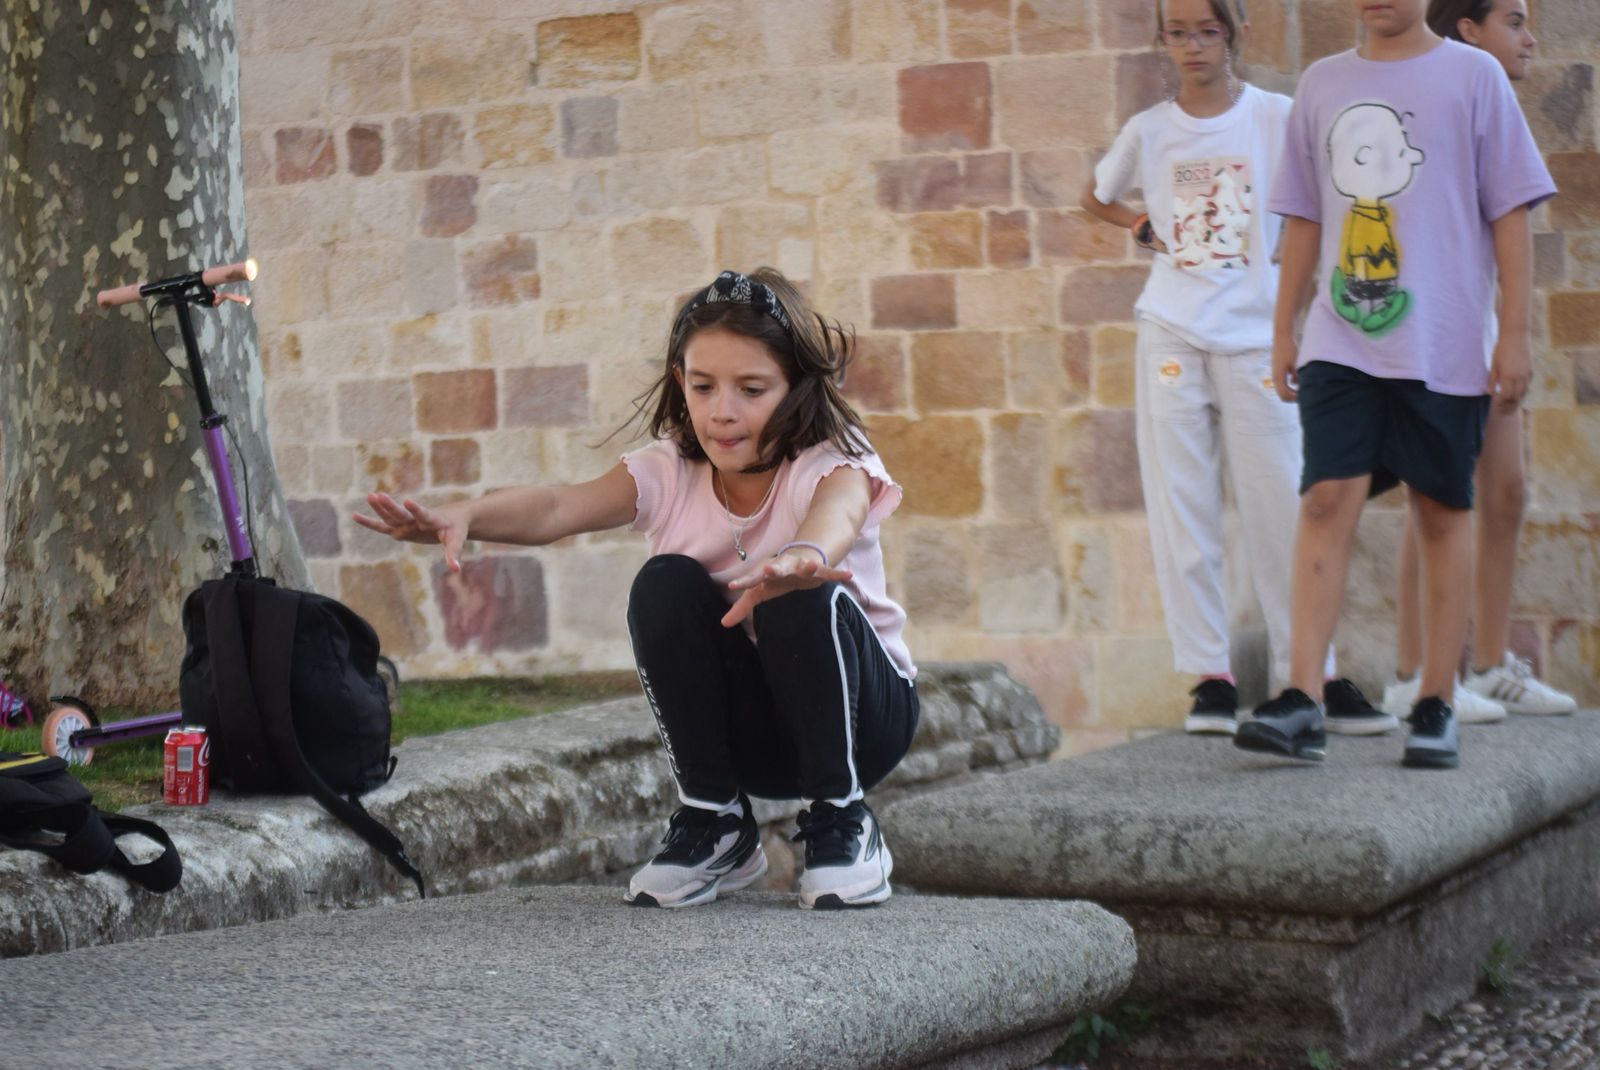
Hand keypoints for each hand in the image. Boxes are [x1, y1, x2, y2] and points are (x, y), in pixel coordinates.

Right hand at [353, 492, 469, 572]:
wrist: (452, 516)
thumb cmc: (455, 529)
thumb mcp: (456, 540)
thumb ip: (453, 553)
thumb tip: (456, 569)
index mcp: (432, 520)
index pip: (424, 514)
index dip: (417, 509)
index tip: (408, 500)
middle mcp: (416, 519)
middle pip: (402, 514)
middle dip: (391, 507)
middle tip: (379, 495)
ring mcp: (407, 523)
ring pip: (391, 516)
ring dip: (380, 508)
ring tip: (370, 496)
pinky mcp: (400, 527)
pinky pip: (383, 525)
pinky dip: (370, 522)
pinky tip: (355, 516)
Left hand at [721, 551, 852, 628]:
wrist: (801, 557)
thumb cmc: (777, 577)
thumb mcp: (759, 591)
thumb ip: (742, 607)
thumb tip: (723, 624)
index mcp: (767, 571)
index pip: (753, 578)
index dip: (744, 581)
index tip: (734, 585)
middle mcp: (784, 566)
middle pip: (778, 567)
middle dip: (774, 569)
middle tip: (769, 570)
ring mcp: (802, 567)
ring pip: (805, 566)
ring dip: (809, 566)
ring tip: (813, 565)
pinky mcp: (819, 571)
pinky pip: (829, 573)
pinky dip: (838, 574)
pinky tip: (849, 576)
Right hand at [1271, 333, 1299, 401]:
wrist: (1282, 337)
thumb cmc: (1290, 349)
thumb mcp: (1297, 363)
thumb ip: (1299, 377)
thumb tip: (1301, 387)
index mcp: (1278, 377)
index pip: (1284, 395)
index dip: (1294, 399)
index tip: (1305, 396)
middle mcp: (1275, 377)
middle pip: (1283, 395)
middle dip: (1293, 397)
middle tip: (1305, 395)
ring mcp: (1276, 374)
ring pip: (1283, 389)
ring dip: (1292, 391)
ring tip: (1304, 387)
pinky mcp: (1279, 370)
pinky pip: (1284, 383)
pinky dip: (1291, 385)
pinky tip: (1299, 379)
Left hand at [1488, 333, 1531, 410]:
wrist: (1517, 336)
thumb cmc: (1502, 349)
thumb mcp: (1494, 364)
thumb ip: (1493, 380)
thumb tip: (1491, 393)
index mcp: (1508, 376)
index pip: (1506, 396)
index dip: (1502, 404)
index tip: (1497, 407)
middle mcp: (1520, 377)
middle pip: (1516, 397)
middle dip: (1509, 406)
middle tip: (1503, 411)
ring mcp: (1527, 374)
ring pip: (1523, 393)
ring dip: (1517, 401)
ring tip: (1510, 406)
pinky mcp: (1531, 371)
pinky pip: (1527, 386)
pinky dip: (1522, 393)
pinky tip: (1517, 395)